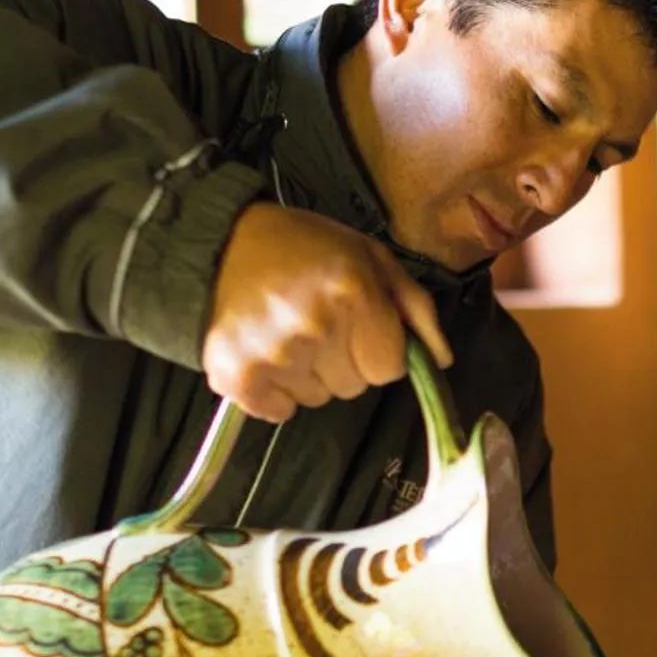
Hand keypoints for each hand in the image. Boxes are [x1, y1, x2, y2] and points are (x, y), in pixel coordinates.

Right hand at [203, 202, 452, 423]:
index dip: (377, 349)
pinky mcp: (237, 377)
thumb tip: (442, 359)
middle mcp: (315, 327)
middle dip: (343, 360)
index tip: (355, 325)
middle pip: (355, 385)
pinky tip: (264, 352)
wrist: (214, 244)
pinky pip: (280, 412)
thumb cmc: (301, 248)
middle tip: (315, 321)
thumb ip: (414, 306)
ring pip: (319, 399)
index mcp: (353, 293)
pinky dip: (274, 392)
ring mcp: (275, 355)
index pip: (391, 368)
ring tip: (286, 331)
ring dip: (309, 375)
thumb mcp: (369, 257)